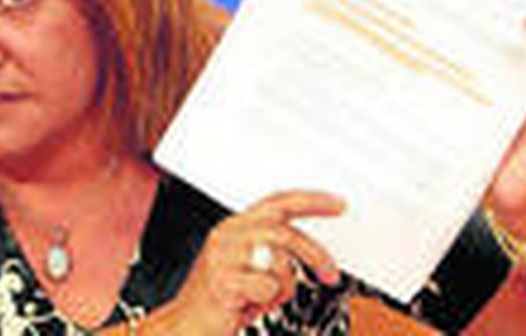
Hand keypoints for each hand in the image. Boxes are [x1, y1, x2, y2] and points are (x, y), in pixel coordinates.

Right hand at [151, 190, 343, 334]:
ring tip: (263, 298)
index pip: (278, 203)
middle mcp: (227, 235)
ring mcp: (223, 255)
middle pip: (285, 232)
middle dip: (315, 255)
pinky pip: (267, 286)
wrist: (187, 326)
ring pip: (279, 261)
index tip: (338, 205)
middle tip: (329, 274)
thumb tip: (309, 251)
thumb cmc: (221, 301)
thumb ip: (273, 251)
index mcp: (235, 227)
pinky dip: (266, 301)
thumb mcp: (250, 267)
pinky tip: (247, 305)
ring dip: (281, 287)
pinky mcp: (223, 278)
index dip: (312, 202)